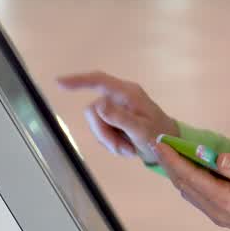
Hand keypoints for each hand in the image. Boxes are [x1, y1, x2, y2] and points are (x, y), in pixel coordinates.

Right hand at [57, 71, 177, 162]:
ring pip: (96, 124)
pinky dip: (112, 143)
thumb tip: (97, 104)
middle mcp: (120, 97)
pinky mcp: (115, 120)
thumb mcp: (141, 130)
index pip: (99, 81)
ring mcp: (117, 108)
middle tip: (123, 148)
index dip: (78, 81)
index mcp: (128, 93)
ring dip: (109, 141)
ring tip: (129, 149)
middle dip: (104, 133)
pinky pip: (101, 132)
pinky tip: (127, 148)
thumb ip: (120, 118)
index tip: (59, 83)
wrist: (171, 147)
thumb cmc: (161, 135)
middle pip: (94, 111)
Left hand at [155, 142, 229, 230]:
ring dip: (176, 172)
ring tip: (168, 154)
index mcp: (223, 199)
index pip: (191, 176)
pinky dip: (187, 180)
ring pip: (188, 191)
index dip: (173, 159)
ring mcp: (216, 214)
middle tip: (158, 144)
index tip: (161, 143)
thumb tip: (216, 156)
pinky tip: (187, 170)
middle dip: (169, 163)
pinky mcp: (220, 215)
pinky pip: (197, 196)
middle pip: (184, 184)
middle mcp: (214, 209)